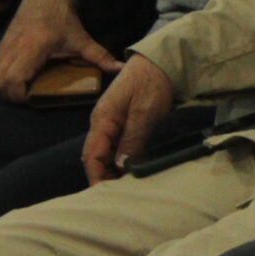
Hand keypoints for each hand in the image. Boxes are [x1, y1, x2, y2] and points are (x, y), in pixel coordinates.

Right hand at [0, 0, 121, 103]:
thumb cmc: (62, 17)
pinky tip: (19, 80)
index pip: (13, 79)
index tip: (34, 99)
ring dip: (3, 90)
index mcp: (33, 47)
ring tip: (22, 92)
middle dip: (9, 97)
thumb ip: (100, 56)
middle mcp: (14, 48)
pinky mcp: (1, 46)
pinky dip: (1, 79)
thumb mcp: (81, 38)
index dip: (19, 96)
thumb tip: (120, 69)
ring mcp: (4, 47)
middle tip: (28, 99)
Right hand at [84, 54, 177, 184]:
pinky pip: (118, 146)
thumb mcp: (144, 111)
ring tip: (126, 187)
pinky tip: (131, 169)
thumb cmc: (152, 81)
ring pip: (107, 153)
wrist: (163, 60)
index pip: (91, 155)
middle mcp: (103, 123)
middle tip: (119, 196)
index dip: (96, 176)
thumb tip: (121, 166)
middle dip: (103, 176)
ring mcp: (113, 122)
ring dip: (113, 169)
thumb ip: (132, 139)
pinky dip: (121, 159)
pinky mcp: (125, 122)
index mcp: (102, 119)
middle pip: (96, 156)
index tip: (106, 195)